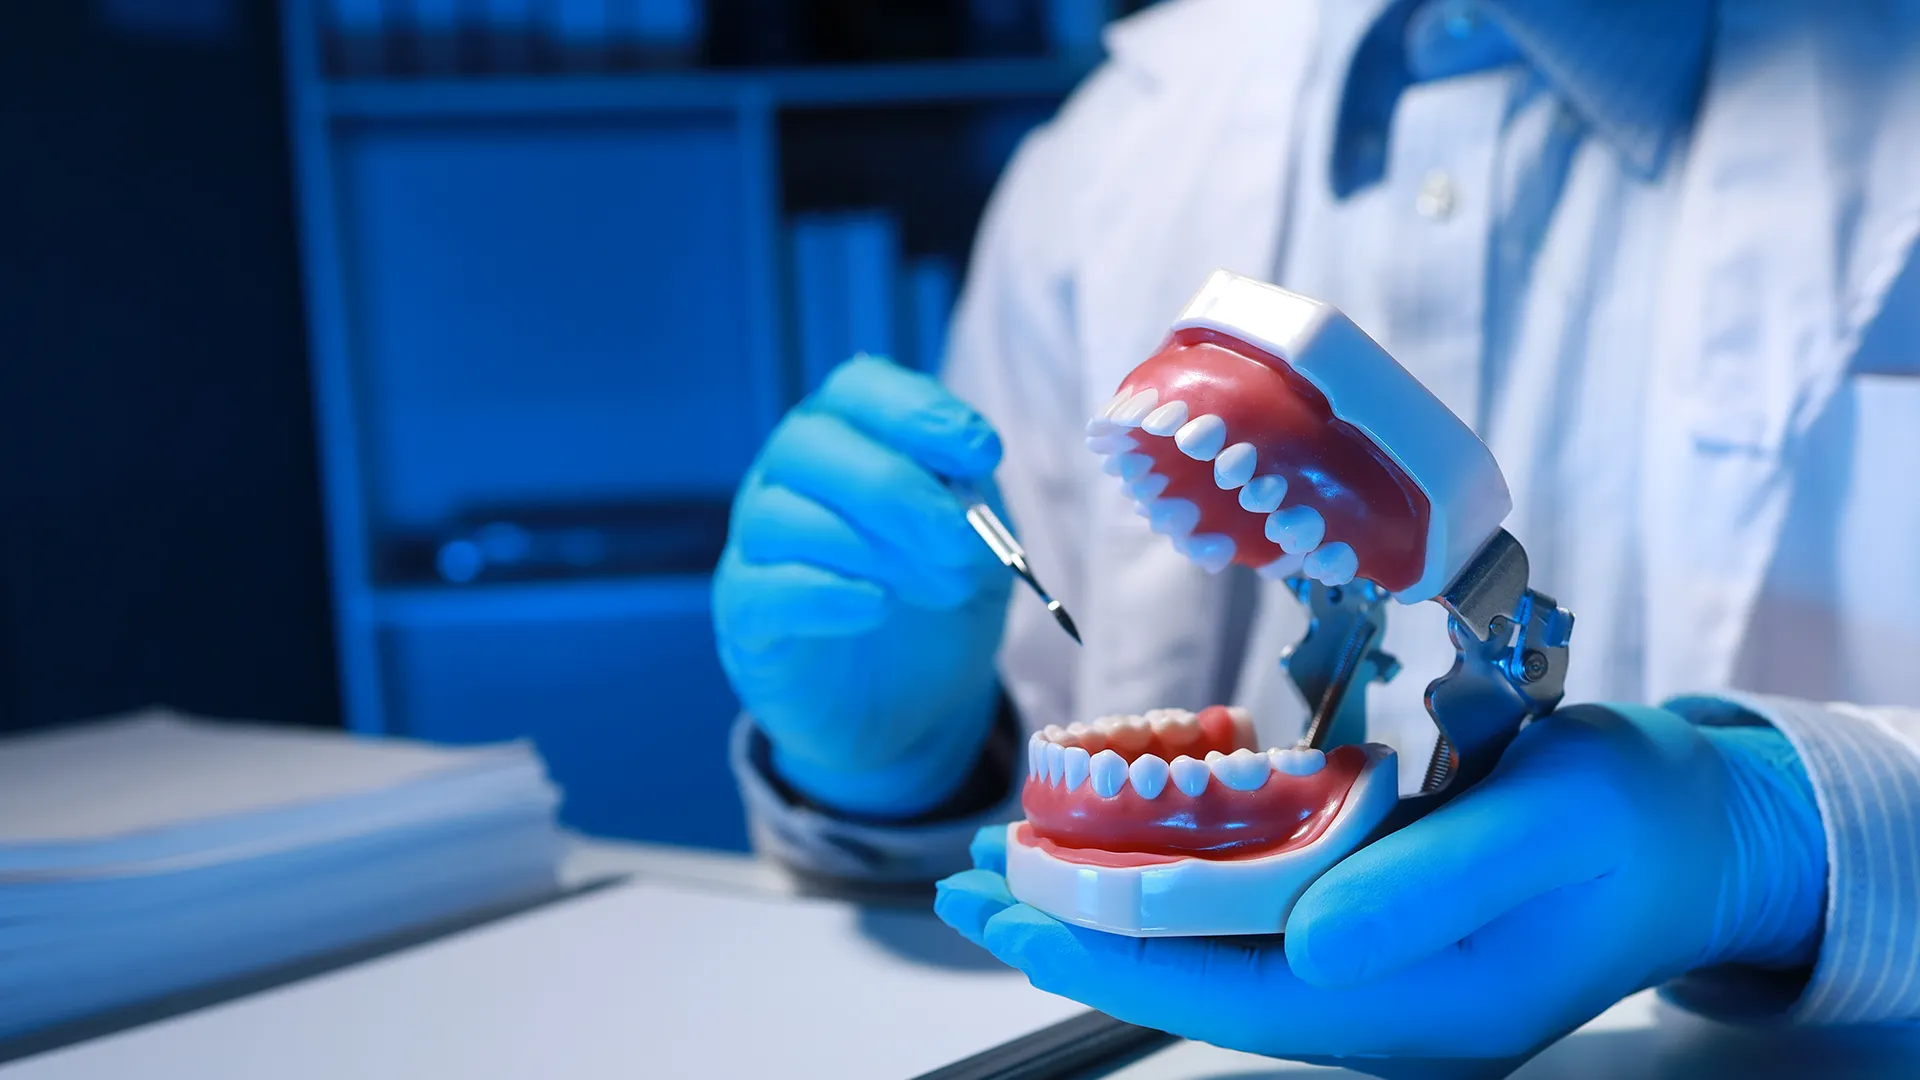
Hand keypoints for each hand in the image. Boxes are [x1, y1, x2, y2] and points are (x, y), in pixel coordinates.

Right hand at [714, 355, 1012, 817]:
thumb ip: (973, 501)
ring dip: (872, 549)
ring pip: (782, 514)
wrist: (908, 705)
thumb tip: (968, 471)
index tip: (981, 451)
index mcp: (848, 439)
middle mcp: (788, 477)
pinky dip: (825, 593)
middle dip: (895, 487)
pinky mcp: (744, 614)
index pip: (859, 389)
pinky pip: (763, 588)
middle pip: (809, 443)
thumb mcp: (976, 544)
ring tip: (938, 587)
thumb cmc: (934, 602)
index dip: (917, 410)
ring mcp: (757, 544)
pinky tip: (877, 608)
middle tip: (958, 540)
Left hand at [936, 705, 1825, 1073]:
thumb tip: (1306, 946)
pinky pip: (1246, 916)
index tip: (1006, 900)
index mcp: (1410, 1012)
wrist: (1697, 833)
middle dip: (1072, 929)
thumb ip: (1427, 891)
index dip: (1101, 944)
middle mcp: (1372, 1010)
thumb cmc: (1629, 823)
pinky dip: (1172, 878)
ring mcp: (1369, 975)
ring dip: (1107, 901)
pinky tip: (1119, 841)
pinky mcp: (1370, 929)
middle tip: (964, 882)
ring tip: (1012, 859)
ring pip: (1206, 947)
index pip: (1216, 990)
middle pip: (1189, 977)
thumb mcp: (1543, 831)